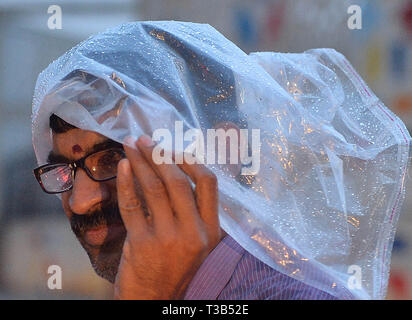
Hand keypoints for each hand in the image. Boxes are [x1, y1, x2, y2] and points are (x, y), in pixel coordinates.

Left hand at [113, 135, 221, 298]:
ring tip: (131, 145)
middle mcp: (194, 232)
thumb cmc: (175, 268)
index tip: (173, 147)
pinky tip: (124, 167)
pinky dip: (126, 182)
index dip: (190, 159)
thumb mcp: (195, 242)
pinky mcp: (142, 244)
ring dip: (141, 162)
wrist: (156, 301)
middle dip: (160, 154)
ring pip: (154, 189)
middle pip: (178, 181)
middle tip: (145, 140)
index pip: (208, 183)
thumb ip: (191, 212)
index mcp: (211, 230)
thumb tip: (174, 170)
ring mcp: (168, 238)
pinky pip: (132, 205)